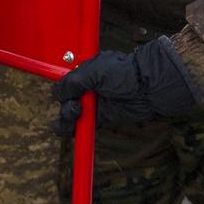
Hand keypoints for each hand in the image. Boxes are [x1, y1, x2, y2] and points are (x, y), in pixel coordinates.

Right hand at [52, 36, 202, 135]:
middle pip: (65, 102)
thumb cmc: (122, 74)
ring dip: (67, 120)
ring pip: (70, 117)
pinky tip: (76, 131)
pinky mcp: (101, 120)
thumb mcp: (94, 71)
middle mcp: (87, 89)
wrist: (146, 87)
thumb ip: (73, 81)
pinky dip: (76, 131)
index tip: (63, 96)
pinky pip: (83, 128)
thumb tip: (56, 92)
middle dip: (65, 107)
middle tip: (76, 107)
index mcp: (84, 73)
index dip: (61, 91)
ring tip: (77, 117)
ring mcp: (94, 105)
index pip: (64, 84)